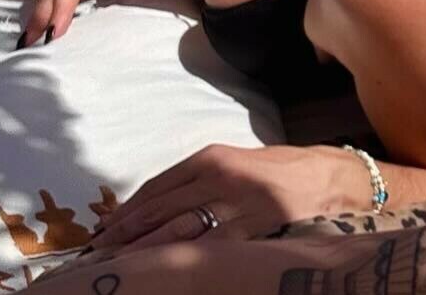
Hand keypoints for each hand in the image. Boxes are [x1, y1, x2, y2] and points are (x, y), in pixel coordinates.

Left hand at [85, 144, 365, 252]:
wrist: (326, 177)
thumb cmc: (277, 172)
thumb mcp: (234, 167)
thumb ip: (199, 182)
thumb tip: (158, 207)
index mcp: (210, 157)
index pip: (157, 186)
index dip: (128, 211)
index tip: (104, 232)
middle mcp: (217, 173)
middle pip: (160, 206)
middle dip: (126, 232)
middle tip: (99, 254)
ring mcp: (234, 199)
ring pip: (178, 226)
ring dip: (146, 248)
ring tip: (121, 265)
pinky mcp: (253, 223)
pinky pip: (211, 245)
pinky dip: (185, 257)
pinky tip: (167, 269)